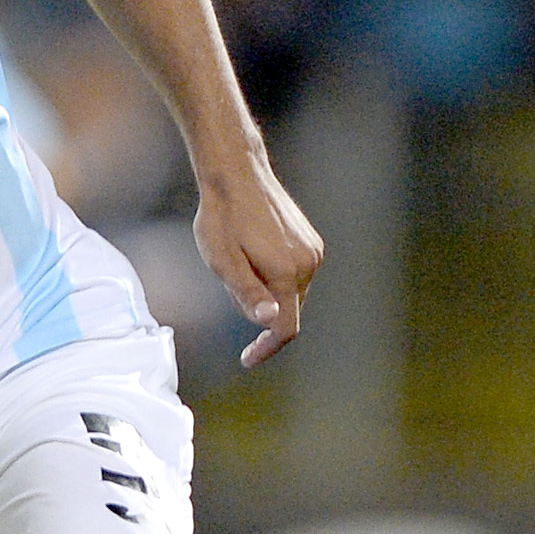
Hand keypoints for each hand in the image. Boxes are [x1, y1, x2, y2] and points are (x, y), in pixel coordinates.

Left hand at [194, 153, 323, 367]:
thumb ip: (246, 293)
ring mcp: (313, 251)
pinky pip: (295, 275)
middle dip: (260, 310)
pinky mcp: (311, 242)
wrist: (237, 174)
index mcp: (287, 273)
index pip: (286, 329)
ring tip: (240, 259)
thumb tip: (269, 321)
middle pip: (287, 311)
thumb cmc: (222, 217)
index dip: (266, 348)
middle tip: (229, 280)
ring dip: (267, 290)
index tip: (247, 359)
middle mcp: (308, 263)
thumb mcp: (222, 261)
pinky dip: (275, 276)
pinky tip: (254, 251)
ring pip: (291, 293)